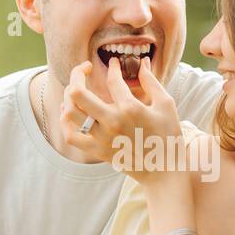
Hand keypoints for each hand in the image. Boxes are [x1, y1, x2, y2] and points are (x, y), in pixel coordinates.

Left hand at [60, 57, 183, 183]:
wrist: (164, 171)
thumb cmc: (168, 136)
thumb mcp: (166, 105)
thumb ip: (151, 81)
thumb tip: (141, 62)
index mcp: (131, 108)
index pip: (113, 79)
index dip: (113, 67)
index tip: (114, 64)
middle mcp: (112, 122)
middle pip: (77, 92)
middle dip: (77, 74)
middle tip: (84, 69)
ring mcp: (102, 138)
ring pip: (70, 112)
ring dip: (69, 96)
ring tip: (77, 91)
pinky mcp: (97, 151)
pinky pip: (71, 136)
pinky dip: (65, 123)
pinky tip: (70, 113)